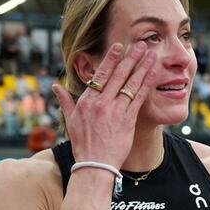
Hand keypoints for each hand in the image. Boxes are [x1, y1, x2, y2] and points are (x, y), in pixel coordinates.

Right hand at [51, 41, 157, 165]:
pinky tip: (153, 74)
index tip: (119, 46)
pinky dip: (146, 85)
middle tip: (141, 44)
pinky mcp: (127, 121)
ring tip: (151, 55)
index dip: (111, 59)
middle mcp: (101, 104)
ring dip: (142, 68)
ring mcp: (115, 112)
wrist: (95, 165)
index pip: (100, 75)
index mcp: (87, 101)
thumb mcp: (71, 121)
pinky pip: (138, 99)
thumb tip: (56, 86)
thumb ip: (65, 101)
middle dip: (131, 58)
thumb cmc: (83, 144)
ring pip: (131, 84)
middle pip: (118, 75)